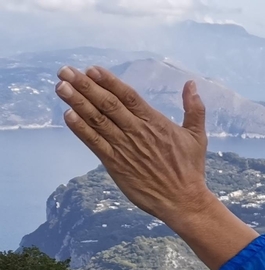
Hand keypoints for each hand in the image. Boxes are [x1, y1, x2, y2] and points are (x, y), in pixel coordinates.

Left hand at [54, 65, 257, 269]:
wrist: (183, 200)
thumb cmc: (190, 169)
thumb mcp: (197, 136)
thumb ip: (194, 109)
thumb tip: (191, 84)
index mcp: (155, 122)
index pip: (128, 96)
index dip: (108, 81)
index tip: (91, 69)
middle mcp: (137, 132)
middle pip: (107, 104)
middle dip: (84, 86)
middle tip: (65, 71)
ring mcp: (125, 148)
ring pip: (97, 120)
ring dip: (77, 102)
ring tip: (61, 87)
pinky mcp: (115, 164)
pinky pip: (95, 143)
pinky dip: (81, 129)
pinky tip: (68, 115)